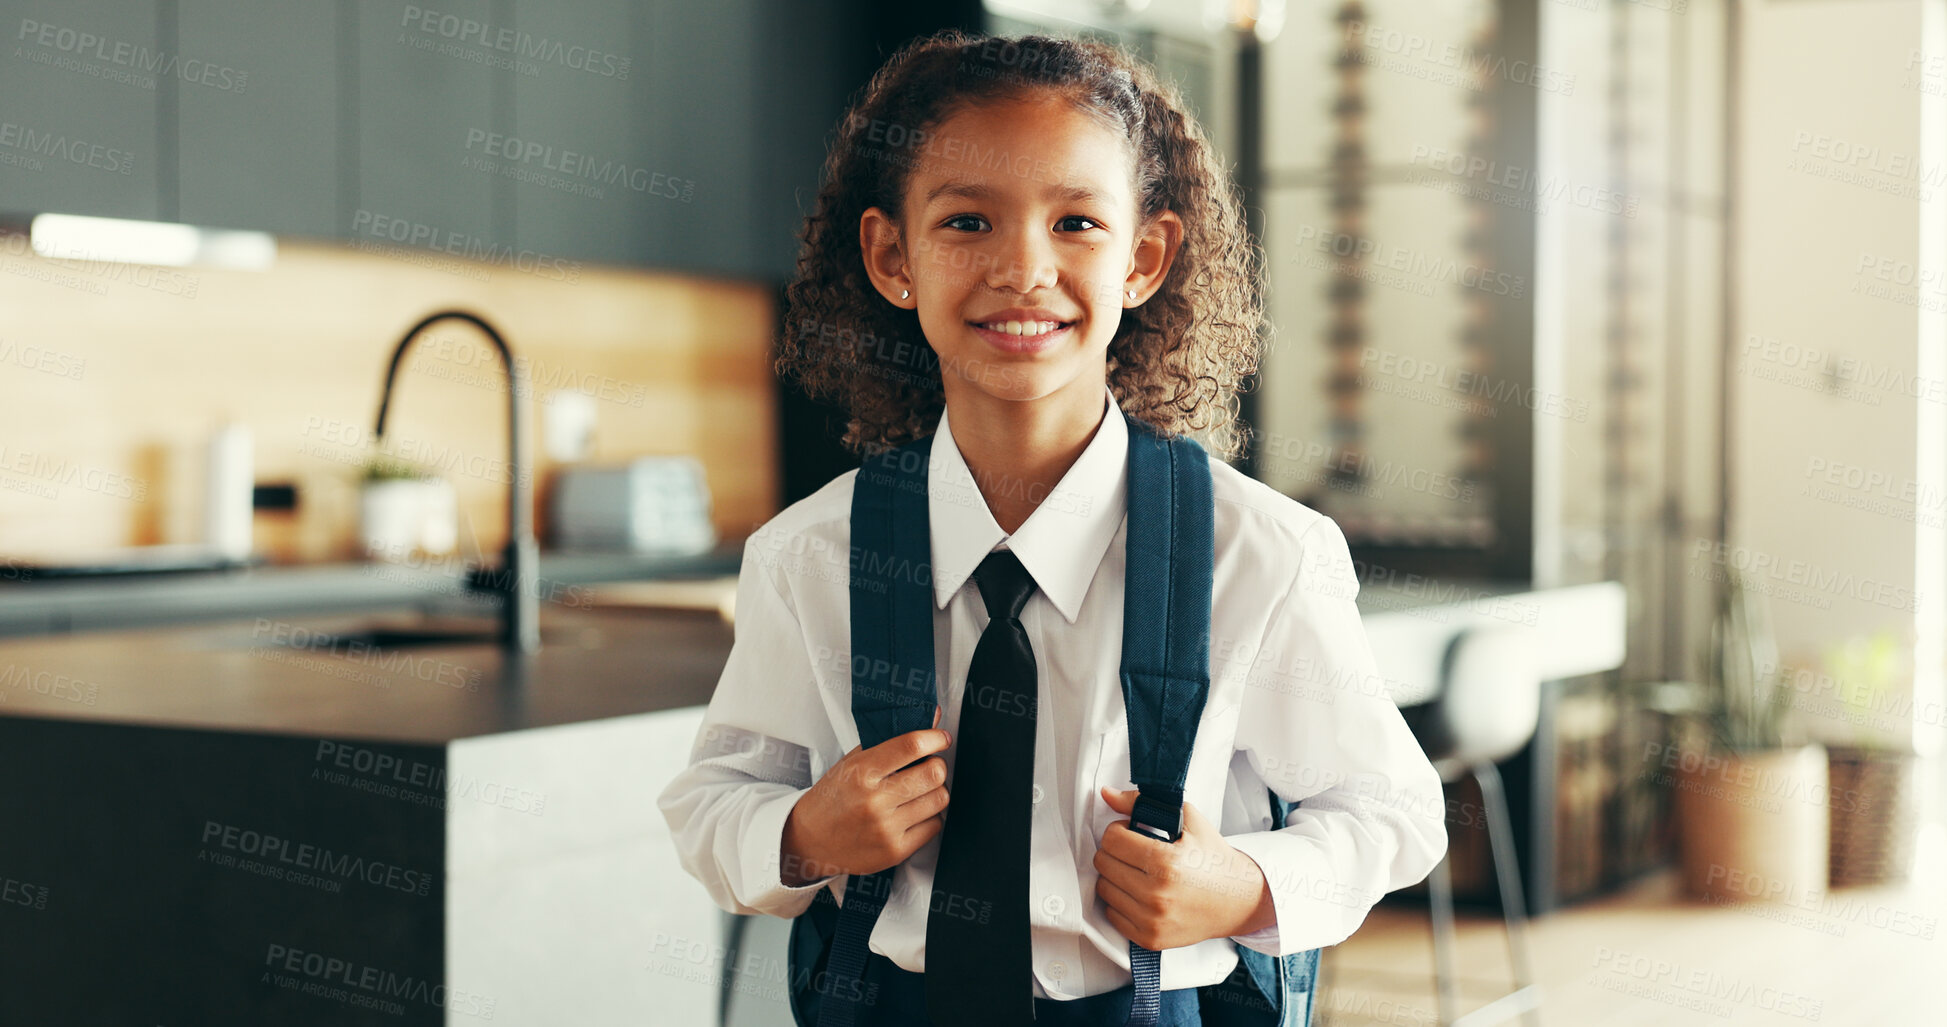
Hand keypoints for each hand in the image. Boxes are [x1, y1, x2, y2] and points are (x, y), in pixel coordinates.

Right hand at [780, 707, 949, 884]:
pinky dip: (929, 817)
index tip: (941, 738)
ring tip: (919, 791)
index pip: (911, 745)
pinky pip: (934, 826)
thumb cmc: (833, 799)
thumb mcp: (851, 763)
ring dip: (935, 791)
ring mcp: (886, 829)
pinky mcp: (895, 851)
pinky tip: (913, 813)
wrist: (809, 841)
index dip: (935, 738)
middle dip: (937, 765)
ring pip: (939, 799)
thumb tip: (931, 719)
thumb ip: (889, 741)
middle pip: (933, 773)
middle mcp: (874, 801)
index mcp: (861, 772)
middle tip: (929, 766)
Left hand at [1091, 786, 1275, 949]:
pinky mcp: (1149, 939)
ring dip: (1115, 876)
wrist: (1238, 899)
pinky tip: (1139, 892)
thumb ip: (1141, 803)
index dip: (1119, 830)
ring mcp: (1152, 920)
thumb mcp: (1187, 820)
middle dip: (1115, 851)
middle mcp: (1157, 894)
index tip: (1131, 832)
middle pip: (1103, 863)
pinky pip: (1112, 914)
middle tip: (1135, 851)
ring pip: (1104, 888)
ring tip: (1138, 871)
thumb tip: (1107, 794)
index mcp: (1166, 862)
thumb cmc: (1213, 859)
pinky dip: (1121, 901)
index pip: (1111, 839)